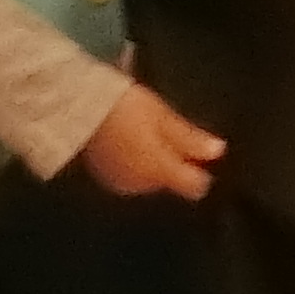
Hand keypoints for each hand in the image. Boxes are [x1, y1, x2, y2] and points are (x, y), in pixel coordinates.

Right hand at [76, 80, 225, 200]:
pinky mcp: (103, 178)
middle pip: (170, 181)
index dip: (202, 173)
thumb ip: (190, 138)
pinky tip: (132, 143)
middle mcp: (140, 185)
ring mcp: (119, 183)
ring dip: (154, 164)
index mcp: (158, 170)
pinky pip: (131, 176)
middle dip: (174, 163)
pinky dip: (136, 164)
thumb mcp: (163, 117)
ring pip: (150, 179)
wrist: (76, 106)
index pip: (193, 186)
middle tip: (170, 134)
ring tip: (149, 134)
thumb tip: (218, 152)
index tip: (204, 158)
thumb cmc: (125, 107)